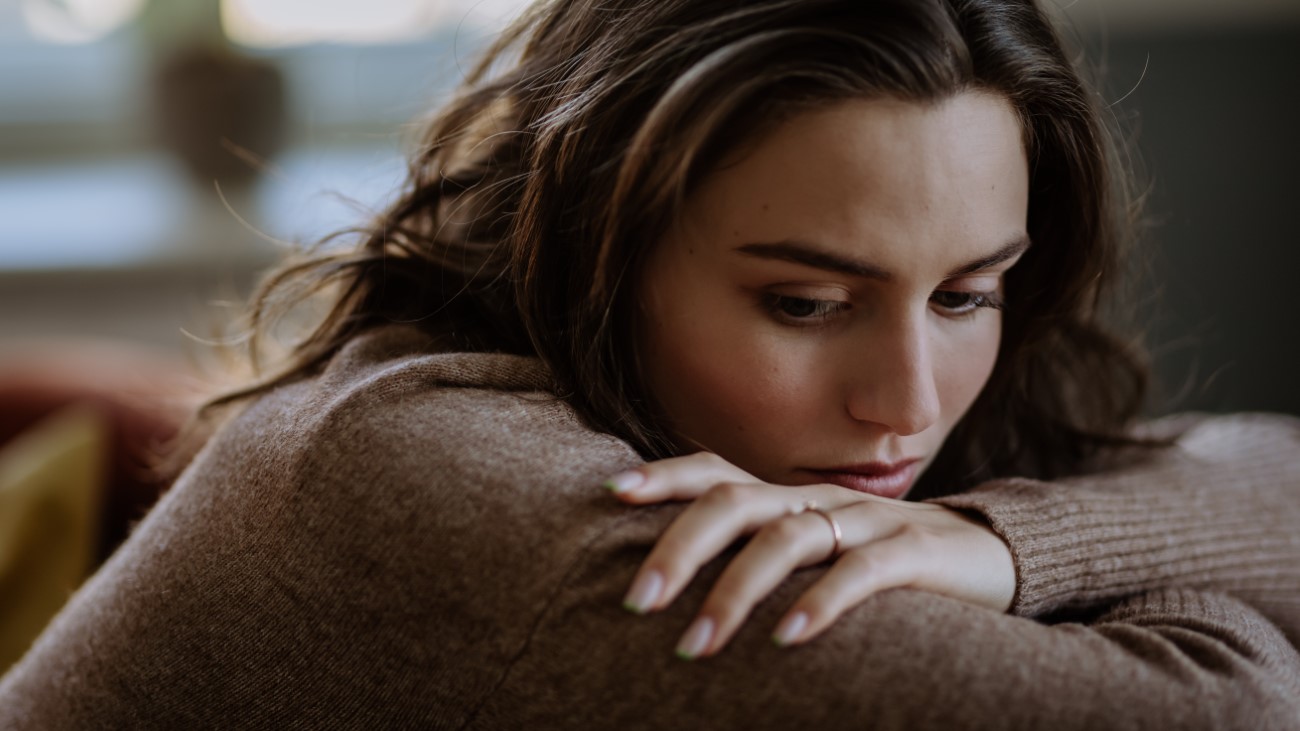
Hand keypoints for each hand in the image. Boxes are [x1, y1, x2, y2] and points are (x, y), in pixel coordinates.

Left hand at [604, 452, 1015, 658]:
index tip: (611, 492)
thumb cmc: (877, 561)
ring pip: (788, 540)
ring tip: (696, 643)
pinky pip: (861, 574)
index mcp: (788, 497)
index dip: (664, 476)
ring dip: (735, 592)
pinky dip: (821, 604)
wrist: (987, 557)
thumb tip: (675, 578)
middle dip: (680, 549)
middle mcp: (818, 500)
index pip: (716, 472)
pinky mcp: (914, 554)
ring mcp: (866, 522)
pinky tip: (788, 638)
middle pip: (735, 503)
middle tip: (637, 601)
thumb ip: (757, 552)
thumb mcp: (813, 550)